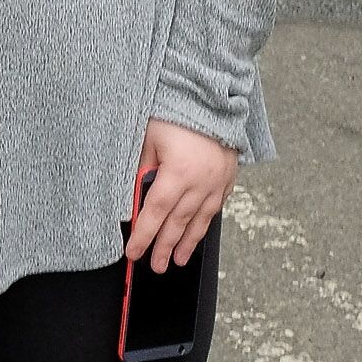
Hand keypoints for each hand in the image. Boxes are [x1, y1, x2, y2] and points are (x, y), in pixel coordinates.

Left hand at [126, 119, 237, 271]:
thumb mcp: (148, 138)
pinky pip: (216, 206)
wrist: (212, 96)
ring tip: (178, 260)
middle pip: (178, 222)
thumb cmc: (175, 112)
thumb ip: (140, 170)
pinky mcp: (228, 177)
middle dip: (165, 247)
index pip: (155, 212)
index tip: (133, 252)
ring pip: (200, 220)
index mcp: (178, 172)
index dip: (143, 236)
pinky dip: (205, 222)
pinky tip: (198, 232)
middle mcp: (201, 182)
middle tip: (156, 266)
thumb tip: (133, 198)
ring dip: (187, 242)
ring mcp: (218, 181)